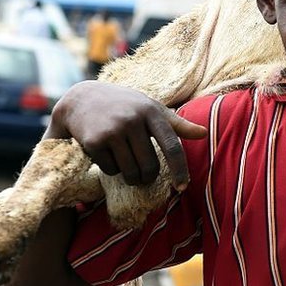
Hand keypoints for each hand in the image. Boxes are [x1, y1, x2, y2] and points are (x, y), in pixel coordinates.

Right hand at [47, 81, 206, 190]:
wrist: (82, 98)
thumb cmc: (124, 105)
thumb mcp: (150, 108)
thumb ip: (176, 124)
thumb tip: (204, 133)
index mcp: (151, 111)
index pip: (171, 146)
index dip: (179, 169)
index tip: (183, 187)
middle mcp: (132, 120)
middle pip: (149, 166)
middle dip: (147, 176)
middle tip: (142, 174)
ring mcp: (112, 130)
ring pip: (130, 172)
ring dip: (129, 175)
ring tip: (124, 161)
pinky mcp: (94, 141)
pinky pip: (111, 170)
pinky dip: (111, 168)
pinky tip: (106, 152)